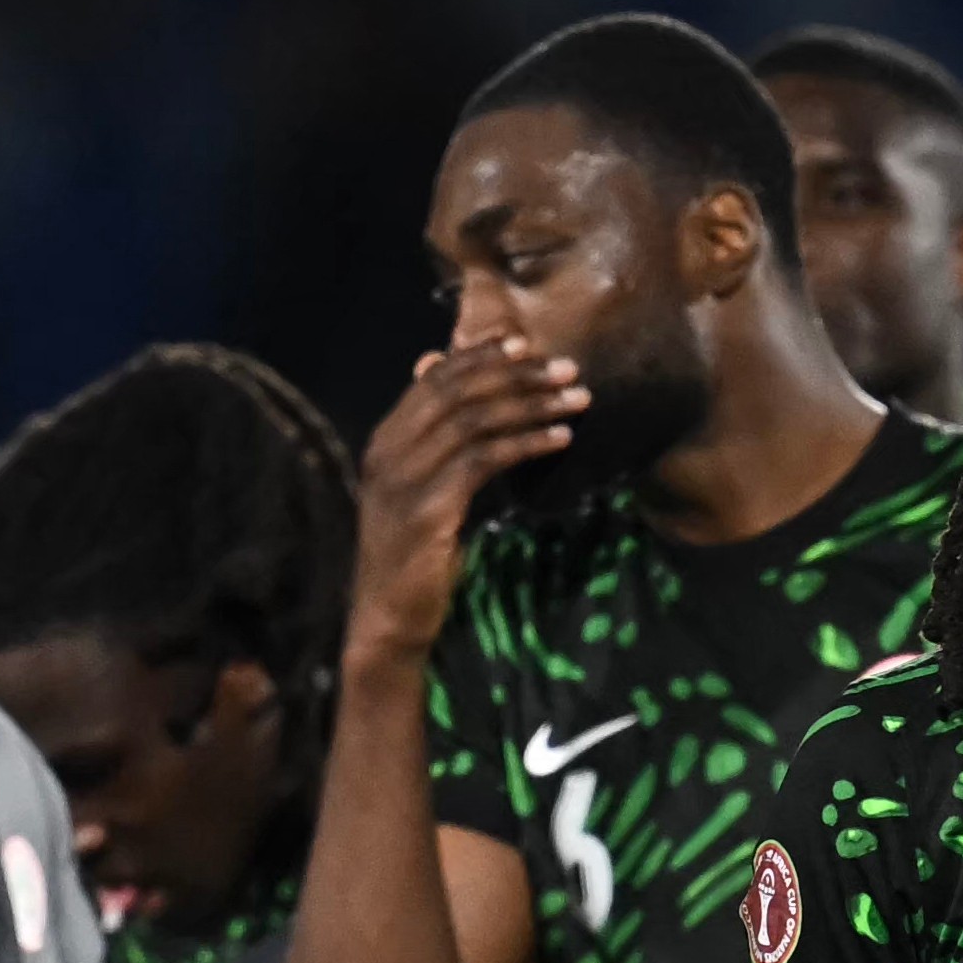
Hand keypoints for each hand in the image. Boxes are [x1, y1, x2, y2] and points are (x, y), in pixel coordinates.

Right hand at [347, 338, 590, 662]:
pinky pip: (483, 461)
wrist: (389, 618)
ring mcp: (403, 480)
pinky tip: (560, 440)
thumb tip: (433, 371)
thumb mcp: (424, 490)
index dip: (481, 356)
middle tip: (567, 369)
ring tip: (577, 400)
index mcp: (386, 440)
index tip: (525, 344)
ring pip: (474, 421)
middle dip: (517, 374)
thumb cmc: (416, 555)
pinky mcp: (426, 511)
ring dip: (532, 405)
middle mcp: (388, 451)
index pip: (435, 380)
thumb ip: (435, 440)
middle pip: (458, 392)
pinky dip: (526, 444)